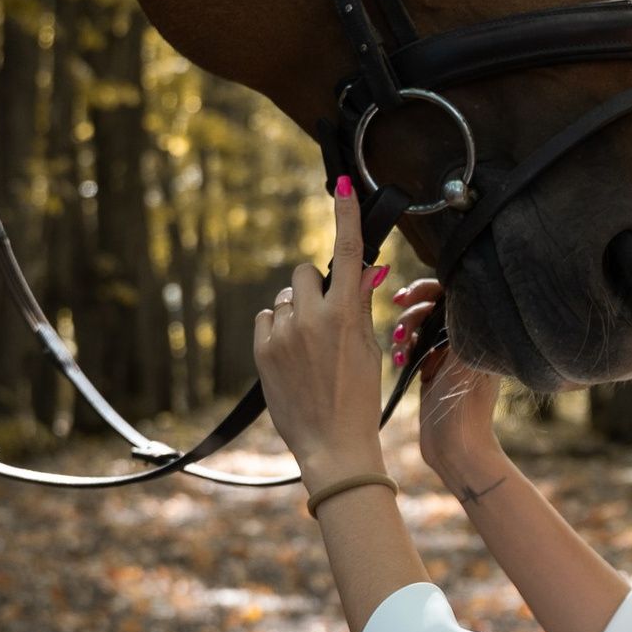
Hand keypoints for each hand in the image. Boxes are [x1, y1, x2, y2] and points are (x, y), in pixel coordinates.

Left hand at [253, 179, 390, 486]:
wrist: (333, 445)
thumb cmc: (358, 399)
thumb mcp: (369, 350)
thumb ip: (359, 307)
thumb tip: (361, 272)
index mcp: (347, 317)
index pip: (348, 254)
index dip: (346, 215)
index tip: (344, 185)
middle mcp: (312, 319)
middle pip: (305, 273)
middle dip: (314, 287)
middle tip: (325, 318)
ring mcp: (284, 334)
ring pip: (285, 297)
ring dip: (296, 312)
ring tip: (308, 349)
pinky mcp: (262, 350)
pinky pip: (267, 318)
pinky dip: (277, 328)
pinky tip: (290, 355)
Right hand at [392, 279, 506, 496]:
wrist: (456, 449)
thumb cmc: (465, 408)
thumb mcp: (463, 360)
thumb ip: (458, 324)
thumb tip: (450, 289)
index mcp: (476, 333)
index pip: (451, 295)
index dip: (427, 290)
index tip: (407, 298)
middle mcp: (463, 340)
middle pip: (431, 307)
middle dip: (411, 312)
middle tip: (401, 327)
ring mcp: (446, 355)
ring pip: (418, 327)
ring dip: (404, 332)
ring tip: (400, 350)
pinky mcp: (430, 370)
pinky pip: (412, 348)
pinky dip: (402, 350)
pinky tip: (398, 362)